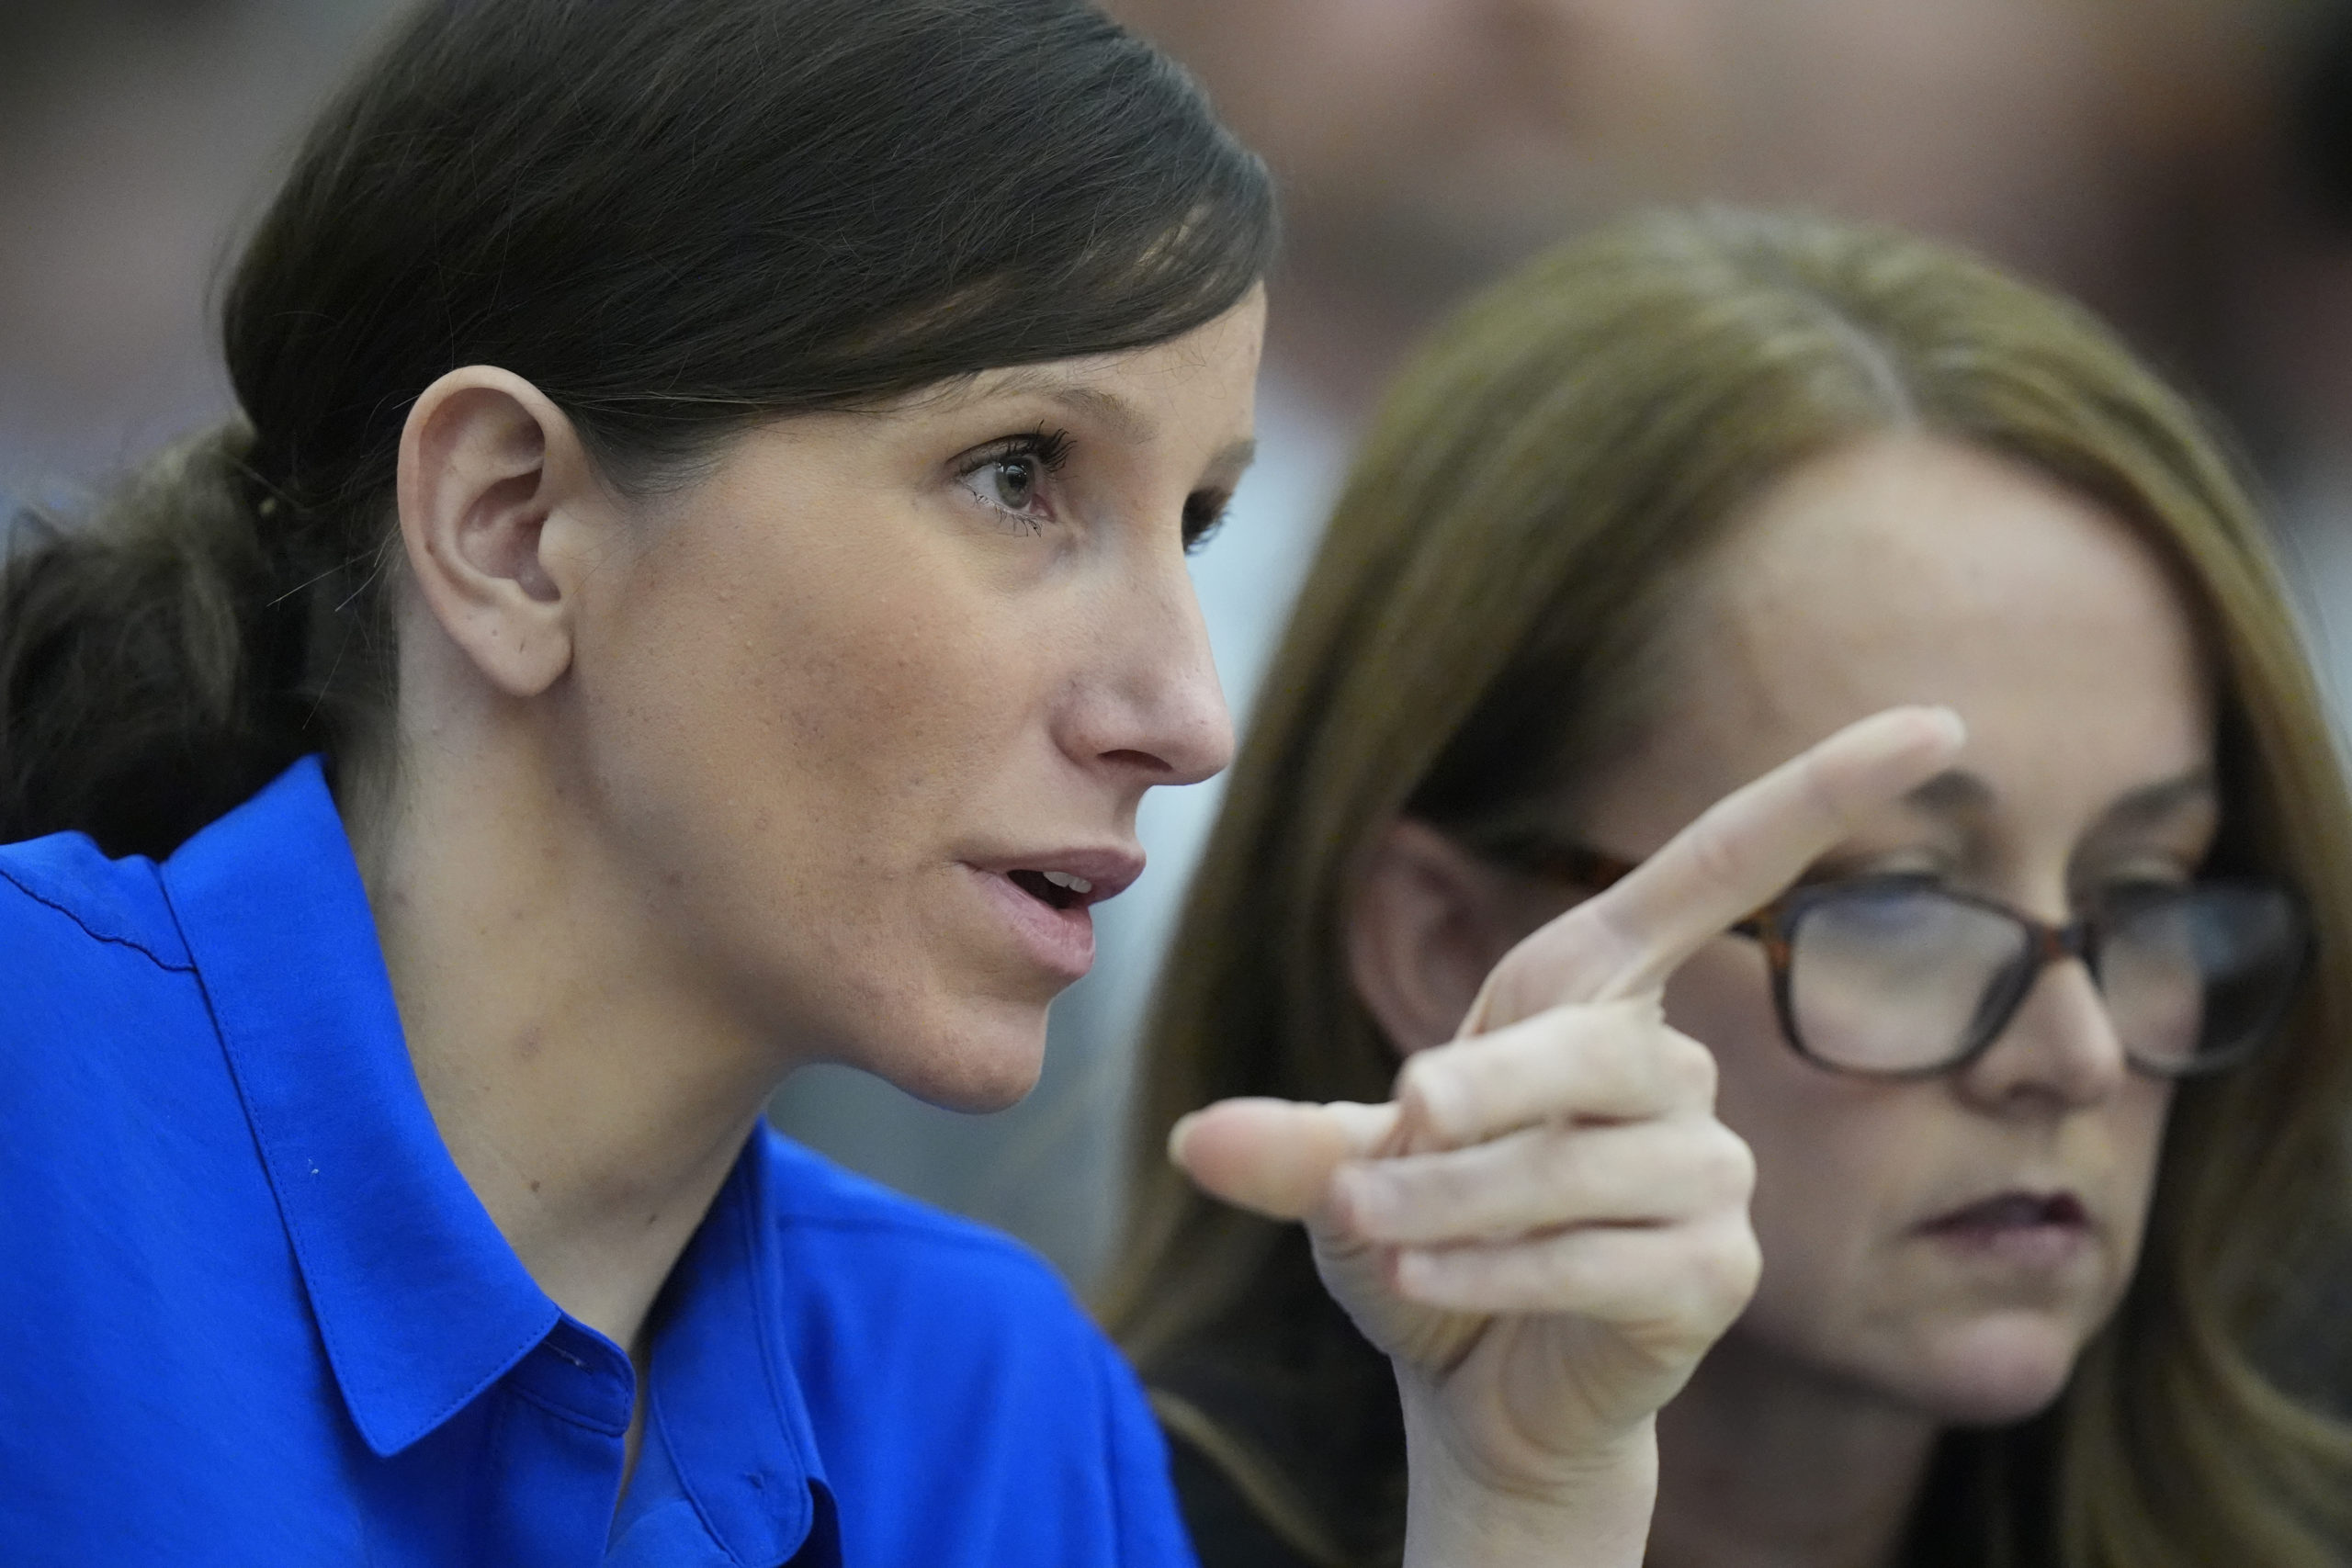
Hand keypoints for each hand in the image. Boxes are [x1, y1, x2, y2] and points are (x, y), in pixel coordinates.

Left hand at [1169, 705, 1965, 1565]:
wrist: (1468, 1383)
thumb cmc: (1418, 1241)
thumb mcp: (1345, 1178)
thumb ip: (1292, 1146)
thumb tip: (1192, 1141)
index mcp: (1595, 996)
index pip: (1722, 872)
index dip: (1820, 795)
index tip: (1940, 723)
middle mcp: (1673, 1073)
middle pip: (1594, 1051)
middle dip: (1480, 1096)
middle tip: (1392, 1126)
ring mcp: (1708, 1175)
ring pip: (1577, 1166)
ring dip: (1455, 1203)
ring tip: (1376, 1233)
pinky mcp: (1713, 1274)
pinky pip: (1600, 1256)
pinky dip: (1495, 1270)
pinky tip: (1426, 1285)